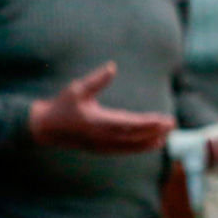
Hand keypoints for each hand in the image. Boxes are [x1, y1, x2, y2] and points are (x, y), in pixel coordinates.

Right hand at [29, 63, 175, 153]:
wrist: (45, 129)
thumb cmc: (61, 106)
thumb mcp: (76, 89)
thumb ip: (96, 80)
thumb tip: (112, 67)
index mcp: (97, 122)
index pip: (129, 124)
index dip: (148, 123)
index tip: (163, 119)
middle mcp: (101, 137)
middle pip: (134, 137)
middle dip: (154, 131)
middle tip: (172, 124)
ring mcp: (101, 146)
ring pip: (131, 147)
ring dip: (150, 142)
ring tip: (167, 135)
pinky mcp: (101, 149)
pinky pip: (124, 150)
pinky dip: (140, 148)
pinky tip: (152, 143)